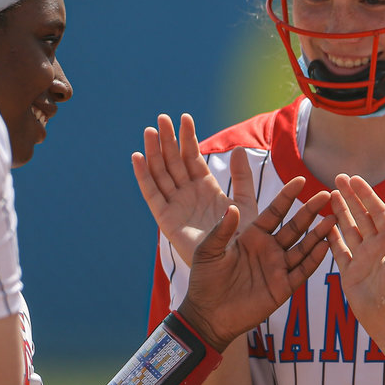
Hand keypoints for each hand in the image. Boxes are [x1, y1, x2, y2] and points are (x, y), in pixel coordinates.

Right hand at [133, 114, 259, 261]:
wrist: (234, 266)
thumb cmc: (242, 239)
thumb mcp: (246, 203)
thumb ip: (242, 177)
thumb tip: (238, 148)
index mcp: (205, 187)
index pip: (192, 157)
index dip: (188, 138)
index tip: (185, 118)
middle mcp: (187, 193)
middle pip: (173, 161)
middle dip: (168, 140)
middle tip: (162, 117)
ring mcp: (175, 205)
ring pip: (161, 173)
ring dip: (154, 152)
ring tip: (150, 130)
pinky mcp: (166, 219)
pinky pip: (152, 195)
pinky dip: (143, 176)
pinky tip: (137, 157)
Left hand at [176, 184, 332, 351]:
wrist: (207, 315)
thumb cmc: (205, 281)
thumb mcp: (208, 251)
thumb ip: (221, 230)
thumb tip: (232, 207)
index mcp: (252, 236)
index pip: (274, 212)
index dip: (287, 196)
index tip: (301, 180)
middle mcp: (268, 249)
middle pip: (294, 226)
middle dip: (310, 211)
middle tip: (327, 194)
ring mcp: (278, 268)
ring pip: (303, 247)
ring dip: (318, 234)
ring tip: (333, 218)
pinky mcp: (282, 288)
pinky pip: (302, 271)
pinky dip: (314, 259)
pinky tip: (325, 246)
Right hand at [326, 174, 384, 336]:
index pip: (377, 212)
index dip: (366, 195)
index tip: (355, 179)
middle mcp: (375, 248)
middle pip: (361, 216)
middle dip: (350, 198)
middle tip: (337, 179)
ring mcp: (361, 260)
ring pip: (348, 230)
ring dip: (340, 213)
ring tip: (330, 196)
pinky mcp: (349, 274)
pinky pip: (338, 252)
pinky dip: (331, 238)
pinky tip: (324, 225)